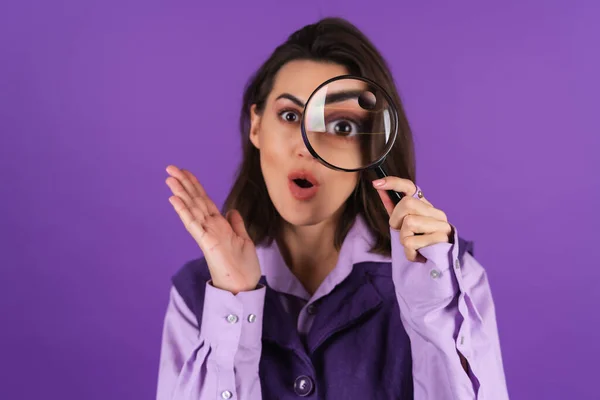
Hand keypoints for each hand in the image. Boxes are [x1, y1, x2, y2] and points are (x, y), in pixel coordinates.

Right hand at [165, 165, 260, 293]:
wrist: (244, 288)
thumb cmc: (244, 268)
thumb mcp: (244, 240)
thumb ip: (236, 224)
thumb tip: (231, 210)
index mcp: (219, 226)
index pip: (205, 201)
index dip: (196, 186)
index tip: (186, 172)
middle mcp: (211, 228)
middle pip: (195, 201)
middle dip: (184, 183)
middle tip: (170, 168)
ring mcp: (207, 235)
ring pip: (192, 209)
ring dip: (181, 193)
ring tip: (169, 178)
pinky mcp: (206, 243)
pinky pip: (193, 225)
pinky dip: (184, 211)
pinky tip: (174, 199)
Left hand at [373, 177, 452, 262]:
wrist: (439, 264)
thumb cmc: (419, 242)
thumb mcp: (403, 224)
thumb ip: (392, 207)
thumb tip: (379, 188)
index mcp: (425, 206)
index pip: (410, 187)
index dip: (393, 183)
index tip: (376, 183)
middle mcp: (436, 212)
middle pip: (407, 203)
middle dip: (397, 220)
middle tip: (402, 232)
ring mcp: (441, 225)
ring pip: (409, 223)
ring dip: (404, 238)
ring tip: (413, 245)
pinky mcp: (442, 239)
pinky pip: (411, 242)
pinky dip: (409, 252)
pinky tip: (418, 254)